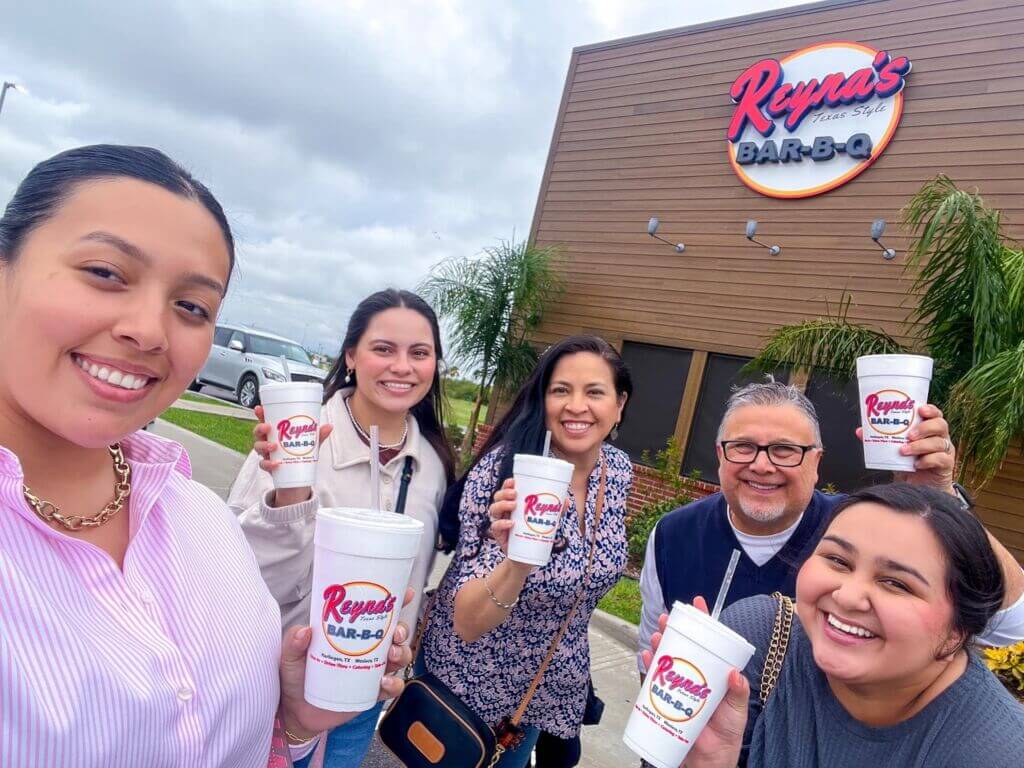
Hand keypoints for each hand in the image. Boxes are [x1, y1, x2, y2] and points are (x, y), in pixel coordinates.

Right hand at [253, 404, 332, 506]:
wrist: (298, 479)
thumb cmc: (301, 455)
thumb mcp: (311, 444)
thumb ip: (318, 436)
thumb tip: (329, 426)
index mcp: (276, 432)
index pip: (266, 420)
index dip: (261, 414)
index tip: (259, 409)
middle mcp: (268, 441)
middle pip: (258, 432)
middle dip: (260, 428)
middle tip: (267, 428)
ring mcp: (267, 454)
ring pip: (258, 447)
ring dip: (264, 446)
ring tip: (273, 447)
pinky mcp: (269, 467)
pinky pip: (263, 464)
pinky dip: (268, 463)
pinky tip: (276, 463)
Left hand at [279, 587, 413, 738]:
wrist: (295, 711)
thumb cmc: (295, 676)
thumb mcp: (291, 654)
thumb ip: (294, 641)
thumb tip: (305, 630)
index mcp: (353, 632)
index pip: (378, 613)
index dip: (396, 602)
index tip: (407, 593)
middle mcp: (367, 649)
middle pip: (395, 634)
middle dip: (402, 630)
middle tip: (396, 634)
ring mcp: (372, 670)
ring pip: (399, 657)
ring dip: (402, 654)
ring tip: (391, 656)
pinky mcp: (372, 693)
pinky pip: (392, 687)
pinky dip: (394, 684)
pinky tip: (383, 682)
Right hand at [486, 479, 568, 563]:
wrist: (527, 559)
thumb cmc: (534, 535)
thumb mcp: (546, 522)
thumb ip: (555, 512)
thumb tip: (566, 500)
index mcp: (513, 505)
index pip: (506, 491)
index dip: (506, 484)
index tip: (513, 481)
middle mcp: (504, 512)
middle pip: (497, 497)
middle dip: (504, 493)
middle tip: (515, 493)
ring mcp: (500, 523)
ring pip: (493, 510)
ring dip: (502, 505)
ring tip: (513, 505)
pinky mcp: (499, 536)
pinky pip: (495, 527)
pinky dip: (501, 523)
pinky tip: (511, 523)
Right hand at [640, 598, 748, 767]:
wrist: (707, 762)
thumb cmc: (726, 736)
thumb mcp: (737, 711)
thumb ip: (738, 693)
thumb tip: (735, 673)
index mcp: (712, 674)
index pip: (709, 642)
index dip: (703, 622)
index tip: (698, 603)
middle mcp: (694, 676)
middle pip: (682, 645)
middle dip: (673, 629)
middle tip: (667, 617)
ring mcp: (678, 687)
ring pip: (666, 658)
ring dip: (659, 644)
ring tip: (657, 634)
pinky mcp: (664, 700)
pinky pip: (653, 680)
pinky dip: (648, 666)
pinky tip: (646, 655)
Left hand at [857, 403, 954, 493]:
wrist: (918, 487)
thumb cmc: (907, 463)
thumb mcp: (893, 450)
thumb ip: (880, 440)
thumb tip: (860, 431)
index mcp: (929, 429)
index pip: (935, 414)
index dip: (930, 409)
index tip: (920, 410)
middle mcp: (940, 437)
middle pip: (940, 425)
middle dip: (924, 428)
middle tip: (909, 435)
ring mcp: (945, 451)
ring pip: (939, 442)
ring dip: (920, 445)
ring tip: (904, 451)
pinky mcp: (947, 466)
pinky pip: (941, 459)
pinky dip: (928, 460)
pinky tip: (916, 464)